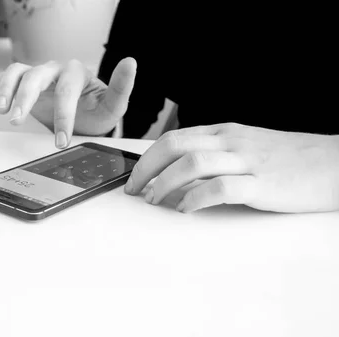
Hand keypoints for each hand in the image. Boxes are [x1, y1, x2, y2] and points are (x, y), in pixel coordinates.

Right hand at [0, 58, 136, 147]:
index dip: (63, 116)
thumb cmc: (96, 109)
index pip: (66, 91)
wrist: (84, 114)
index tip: (61, 141)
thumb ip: (121, 86)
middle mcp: (54, 70)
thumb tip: (130, 62)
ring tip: (1, 110)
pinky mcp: (22, 82)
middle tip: (18, 121)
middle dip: (25, 99)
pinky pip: (5, 79)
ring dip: (6, 90)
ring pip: (16, 72)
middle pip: (35, 77)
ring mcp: (36, 74)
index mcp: (76, 73)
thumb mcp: (113, 104)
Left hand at [124, 123, 338, 212]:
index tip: (134, 178)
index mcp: (224, 132)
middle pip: (174, 147)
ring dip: (164, 184)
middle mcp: (231, 142)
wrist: (335, 163)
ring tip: (154, 200)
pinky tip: (186, 208)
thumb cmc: (289, 158)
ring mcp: (246, 161)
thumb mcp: (246, 147)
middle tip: (134, 190)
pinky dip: (196, 199)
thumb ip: (214, 156)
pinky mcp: (262, 184)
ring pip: (191, 164)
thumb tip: (178, 175)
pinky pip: (220, 188)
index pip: (173, 139)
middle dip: (146, 170)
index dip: (147, 159)